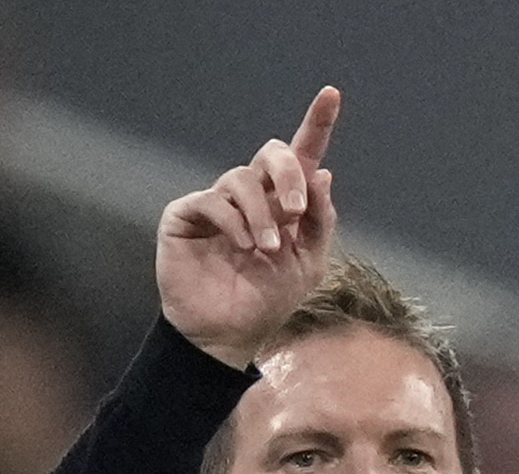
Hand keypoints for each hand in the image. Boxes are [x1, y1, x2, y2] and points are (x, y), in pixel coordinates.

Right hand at [157, 87, 339, 368]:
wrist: (228, 333)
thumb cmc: (267, 299)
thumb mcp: (308, 263)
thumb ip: (318, 220)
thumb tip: (322, 174)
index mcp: (282, 202)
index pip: (301, 156)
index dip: (317, 124)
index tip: (332, 94)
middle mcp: (250, 195)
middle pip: (272, 154)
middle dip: (288, 174)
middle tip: (295, 211)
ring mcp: (217, 202)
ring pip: (243, 179)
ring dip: (262, 214)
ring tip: (266, 250)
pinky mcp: (186, 214)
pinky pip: (213, 200)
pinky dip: (234, 222)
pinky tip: (242, 248)